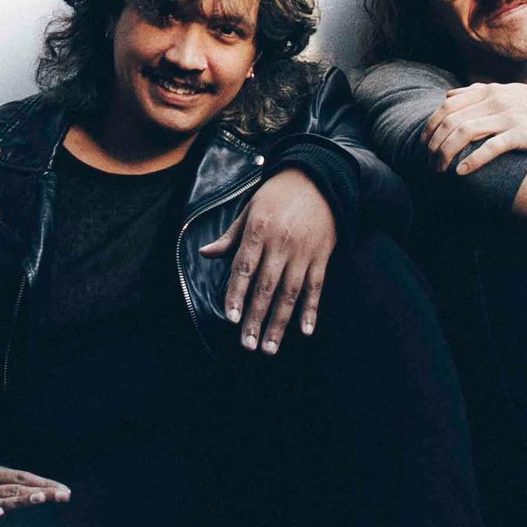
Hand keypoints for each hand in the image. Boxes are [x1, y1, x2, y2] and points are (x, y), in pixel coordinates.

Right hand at [0, 465, 70, 522]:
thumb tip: (43, 491)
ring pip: (2, 499)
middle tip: (63, 496)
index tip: (65, 490)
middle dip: (42, 491)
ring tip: (41, 499)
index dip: (44, 483)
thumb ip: (13, 487)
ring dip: (22, 500)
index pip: (23, 476)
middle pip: (17, 487)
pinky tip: (0, 513)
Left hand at [198, 167, 334, 354]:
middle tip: (248, 345)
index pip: (244, 268)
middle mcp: (281, 244)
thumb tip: (205, 254)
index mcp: (258, 231)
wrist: (320, 179)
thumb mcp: (249, 209)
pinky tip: (304, 331)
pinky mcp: (322, 256)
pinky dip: (311, 310)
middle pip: (266, 287)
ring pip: (290, 293)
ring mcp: (303, 252)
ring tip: (269, 347)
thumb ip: (230, 237)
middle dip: (255, 318)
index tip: (231, 318)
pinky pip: (316, 287)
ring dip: (279, 323)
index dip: (236, 294)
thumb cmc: (278, 195)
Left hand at [423, 83, 526, 174]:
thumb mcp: (509, 92)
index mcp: (490, 90)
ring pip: (463, 132)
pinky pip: (490, 148)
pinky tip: (461, 172)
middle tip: (428, 162)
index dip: (430, 125)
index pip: (447, 105)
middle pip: (450, 120)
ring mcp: (508, 116)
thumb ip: (478, 93)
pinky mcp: (522, 134)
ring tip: (439, 170)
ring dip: (446, 153)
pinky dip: (472, 161)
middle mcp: (496, 100)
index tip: (424, 143)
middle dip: (433, 143)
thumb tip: (449, 95)